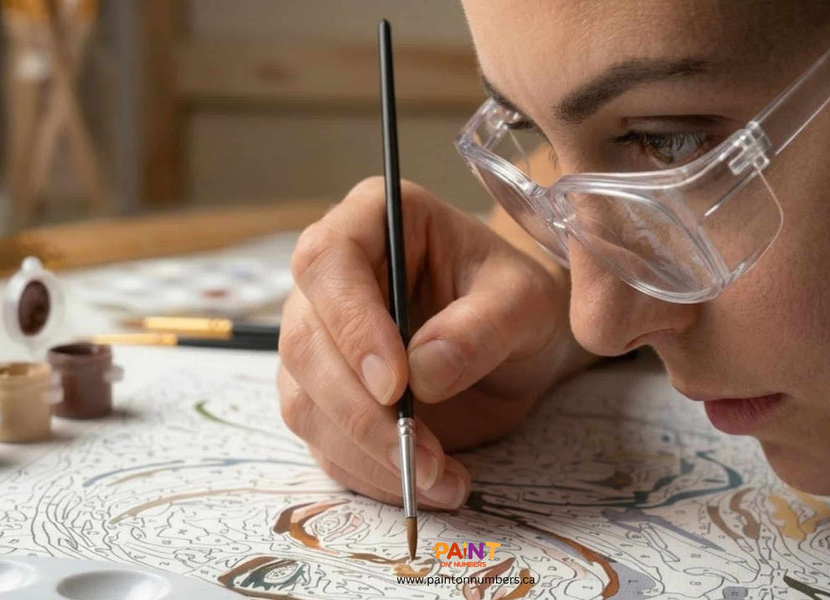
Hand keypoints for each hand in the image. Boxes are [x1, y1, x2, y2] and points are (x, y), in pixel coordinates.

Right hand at [278, 177, 590, 509]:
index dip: (350, 324)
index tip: (395, 385)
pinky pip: (323, 440)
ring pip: (304, 400)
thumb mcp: (525, 302)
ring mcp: (320, 337)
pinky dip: (368, 472)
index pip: (328, 261)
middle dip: (360, 412)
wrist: (518, 344)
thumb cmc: (517, 300)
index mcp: (374, 220)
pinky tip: (421, 483)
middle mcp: (332, 276)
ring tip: (436, 479)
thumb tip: (423, 374)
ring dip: (365, 451)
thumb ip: (482, 328)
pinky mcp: (324, 394)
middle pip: (305, 342)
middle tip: (419, 454)